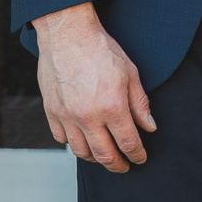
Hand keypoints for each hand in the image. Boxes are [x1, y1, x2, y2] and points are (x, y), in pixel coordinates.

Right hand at [33, 3, 156, 171]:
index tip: (141, 158)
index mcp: (112, 107)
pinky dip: (73, 143)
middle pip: (104, 155)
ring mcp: (67, 116)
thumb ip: (140, 104)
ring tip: (104, 156)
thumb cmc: (101, 49)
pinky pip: (61, 138)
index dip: (137, 155)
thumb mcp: (130, 73)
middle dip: (117, 165)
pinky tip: (82, 139)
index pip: (128, 143)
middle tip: (124, 167)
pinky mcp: (51, 111)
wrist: (68, 34)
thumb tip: (150, 127)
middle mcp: (88, 117)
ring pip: (81, 151)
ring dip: (95, 158)